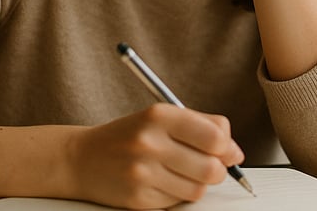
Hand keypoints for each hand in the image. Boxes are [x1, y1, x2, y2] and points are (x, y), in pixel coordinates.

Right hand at [67, 104, 244, 208]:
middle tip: (209, 166)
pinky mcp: (138, 198)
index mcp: (159, 115)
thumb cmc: (127, 136)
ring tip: (180, 173)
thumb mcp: (160, 117)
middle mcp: (149, 142)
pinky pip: (177, 202)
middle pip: (211, 167)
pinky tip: (162, 182)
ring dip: (197, 184)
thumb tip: (234, 151)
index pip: (214, 135)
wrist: (81, 159)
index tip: (227, 150)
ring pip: (198, 189)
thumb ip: (200, 126)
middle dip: (217, 170)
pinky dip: (177, 195)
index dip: (227, 146)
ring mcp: (142, 172)